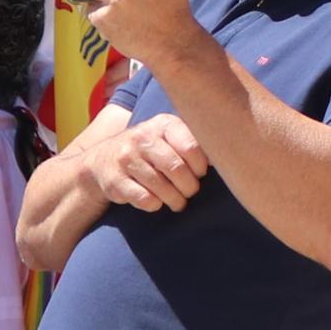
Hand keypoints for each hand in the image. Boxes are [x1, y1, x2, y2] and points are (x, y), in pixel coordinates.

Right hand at [80, 112, 210, 213]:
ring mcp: (125, 159)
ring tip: (178, 202)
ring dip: (176, 200)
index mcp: (162, 124)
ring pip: (161, 187)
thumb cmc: (149, 152)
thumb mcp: (168, 137)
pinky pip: (145, 199)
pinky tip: (156, 201)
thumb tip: (229, 157)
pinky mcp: (115, 181)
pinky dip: (155, 205)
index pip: (192, 146)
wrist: (101, 161)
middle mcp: (142, 138)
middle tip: (190, 192)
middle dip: (189, 187)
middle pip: (177, 169)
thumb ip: (194, 142)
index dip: (201, 167)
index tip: (200, 173)